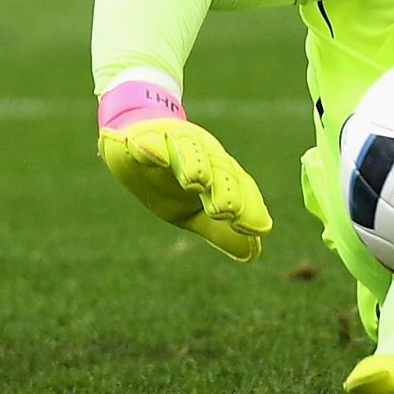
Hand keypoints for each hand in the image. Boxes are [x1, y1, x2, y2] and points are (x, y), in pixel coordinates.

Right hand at [98, 111, 271, 261]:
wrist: (135, 140)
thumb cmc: (170, 182)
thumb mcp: (193, 212)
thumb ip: (219, 231)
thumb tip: (253, 254)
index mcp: (219, 176)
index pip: (239, 191)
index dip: (249, 208)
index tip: (259, 229)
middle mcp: (203, 158)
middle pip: (218, 172)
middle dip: (224, 190)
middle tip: (227, 211)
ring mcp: (174, 145)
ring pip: (188, 153)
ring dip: (192, 165)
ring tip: (195, 181)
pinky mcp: (143, 139)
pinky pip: (147, 142)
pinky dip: (148, 147)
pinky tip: (149, 155)